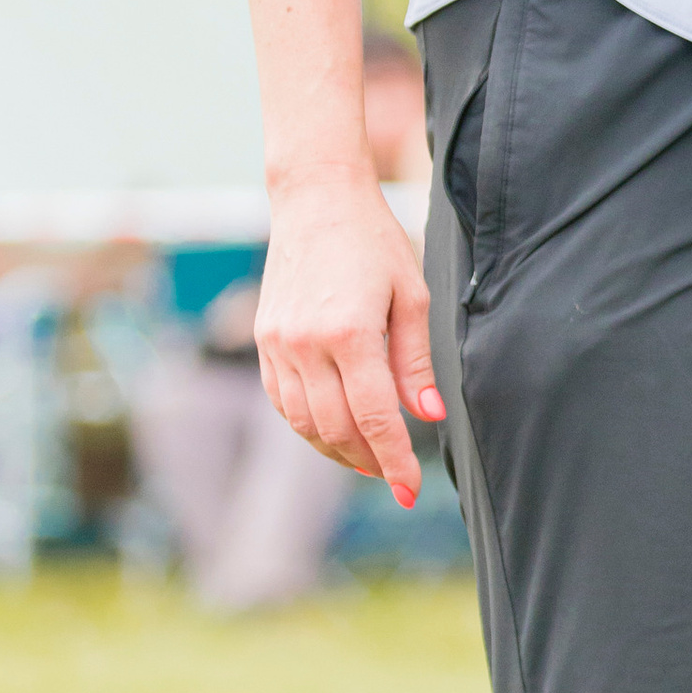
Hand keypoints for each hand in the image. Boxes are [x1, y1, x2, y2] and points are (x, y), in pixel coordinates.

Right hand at [256, 166, 443, 499]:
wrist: (316, 200)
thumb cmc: (374, 242)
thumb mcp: (411, 296)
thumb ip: (415, 361)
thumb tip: (428, 415)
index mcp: (350, 332)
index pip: (373, 417)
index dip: (394, 461)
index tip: (411, 492)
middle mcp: (306, 343)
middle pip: (336, 428)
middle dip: (368, 460)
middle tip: (394, 476)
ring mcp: (278, 344)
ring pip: (304, 422)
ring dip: (336, 449)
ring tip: (368, 459)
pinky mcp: (263, 340)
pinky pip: (282, 401)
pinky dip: (308, 424)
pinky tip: (334, 428)